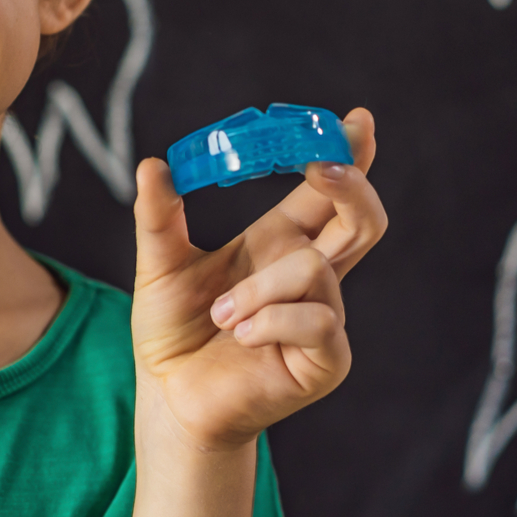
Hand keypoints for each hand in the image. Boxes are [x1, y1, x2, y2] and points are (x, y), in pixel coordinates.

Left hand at [130, 108, 385, 452]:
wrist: (169, 397)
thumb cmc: (172, 332)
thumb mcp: (158, 266)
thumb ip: (159, 217)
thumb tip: (154, 164)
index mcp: (278, 243)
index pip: (326, 193)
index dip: (348, 156)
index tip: (357, 119)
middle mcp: (309, 276)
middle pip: (361, 219)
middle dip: (351, 185)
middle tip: (322, 168)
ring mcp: (323, 318)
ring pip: (317, 270)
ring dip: (260, 288)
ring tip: (220, 314)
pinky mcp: (326, 361)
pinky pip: (319, 321)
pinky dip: (271, 320)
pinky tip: (239, 335)